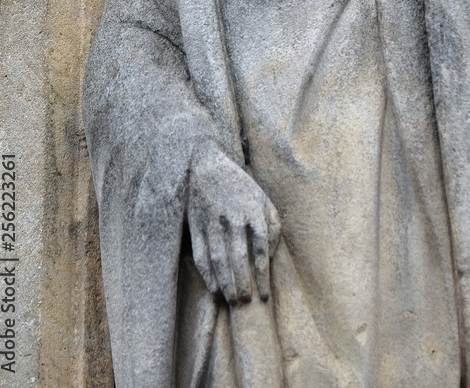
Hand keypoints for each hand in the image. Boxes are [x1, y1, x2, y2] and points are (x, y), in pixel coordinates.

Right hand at [188, 144, 280, 305]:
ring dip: (225, 282)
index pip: (261, 249)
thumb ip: (273, 225)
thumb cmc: (240, 187)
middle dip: (243, 283)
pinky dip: (207, 273)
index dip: (263, 275)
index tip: (265, 295)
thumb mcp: (263, 199)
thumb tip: (272, 255)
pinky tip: (214, 288)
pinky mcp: (196, 224)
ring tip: (232, 300)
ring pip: (219, 258)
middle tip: (245, 303)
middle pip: (239, 257)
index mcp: (254, 210)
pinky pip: (201, 254)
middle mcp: (234, 217)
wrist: (206, 165)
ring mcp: (213, 221)